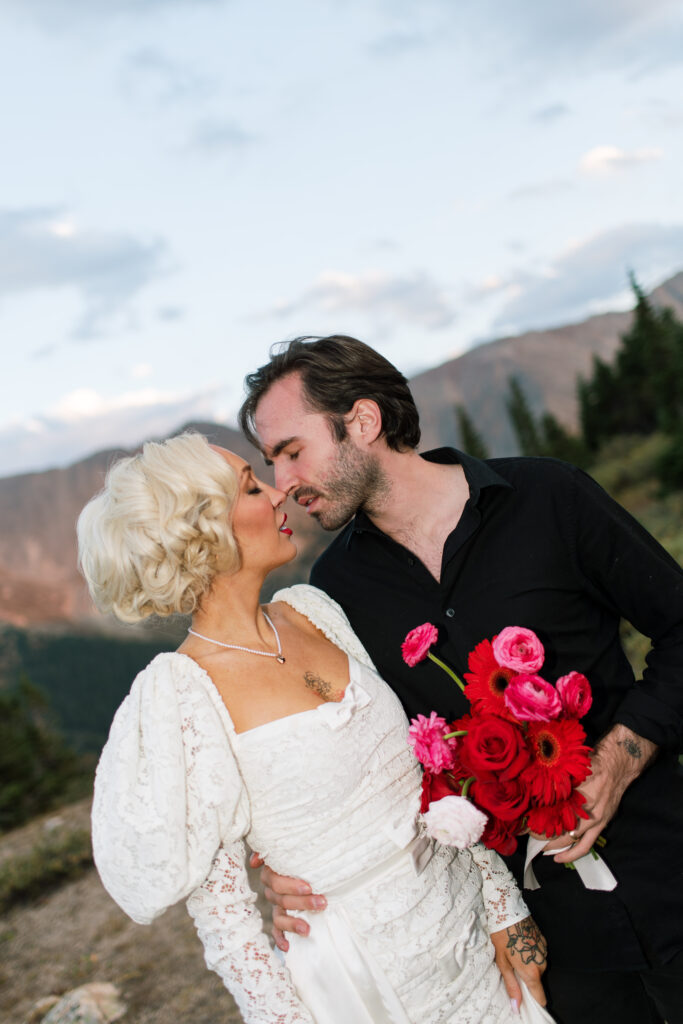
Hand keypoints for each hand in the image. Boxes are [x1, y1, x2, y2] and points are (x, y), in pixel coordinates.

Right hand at [249, 852, 326, 951]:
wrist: (306, 861)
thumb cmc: (297, 855)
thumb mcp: (289, 849)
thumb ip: (271, 851)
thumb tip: (255, 861)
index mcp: (271, 873)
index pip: (276, 882)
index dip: (291, 886)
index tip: (309, 887)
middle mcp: (271, 890)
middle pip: (282, 899)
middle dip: (303, 902)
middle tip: (322, 903)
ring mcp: (274, 906)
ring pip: (279, 917)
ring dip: (293, 924)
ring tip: (307, 929)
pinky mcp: (279, 919)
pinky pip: (276, 930)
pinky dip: (280, 939)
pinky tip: (287, 947)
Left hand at [490, 916, 546, 1011]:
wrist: (508, 911)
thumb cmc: (502, 936)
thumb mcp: (502, 963)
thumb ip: (511, 986)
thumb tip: (516, 1007)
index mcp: (532, 972)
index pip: (540, 997)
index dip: (533, 1000)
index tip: (524, 997)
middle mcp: (542, 964)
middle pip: (537, 980)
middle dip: (526, 978)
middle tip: (512, 965)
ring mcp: (545, 951)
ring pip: (538, 967)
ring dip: (529, 964)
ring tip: (516, 952)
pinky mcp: (544, 941)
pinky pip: (539, 954)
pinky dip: (531, 953)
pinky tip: (521, 943)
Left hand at [545, 724, 656, 864]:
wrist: (618, 765)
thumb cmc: (594, 765)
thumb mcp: (573, 770)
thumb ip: (558, 784)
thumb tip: (537, 793)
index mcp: (581, 801)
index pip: (557, 819)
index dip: (542, 826)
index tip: (529, 829)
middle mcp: (591, 815)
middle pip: (567, 835)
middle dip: (550, 841)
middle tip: (535, 842)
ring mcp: (599, 821)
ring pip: (580, 844)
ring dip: (564, 850)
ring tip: (550, 854)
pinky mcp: (603, 823)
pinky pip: (589, 842)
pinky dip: (576, 849)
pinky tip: (564, 852)